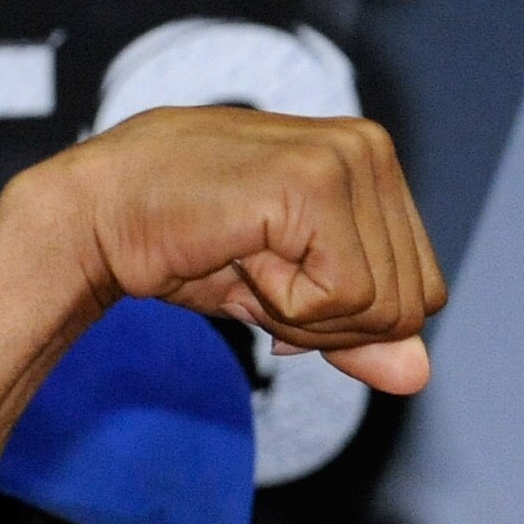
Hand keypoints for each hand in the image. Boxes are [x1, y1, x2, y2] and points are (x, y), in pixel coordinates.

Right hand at [17, 104, 446, 393]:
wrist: (100, 217)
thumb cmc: (188, 247)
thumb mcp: (293, 302)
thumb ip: (360, 335)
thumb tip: (419, 375)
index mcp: (376, 165)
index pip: (423, 295)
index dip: (354, 322)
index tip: (285, 281)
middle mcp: (373, 148)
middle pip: (410, 307)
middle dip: (332, 324)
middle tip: (259, 271)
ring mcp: (348, 157)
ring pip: (381, 308)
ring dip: (305, 314)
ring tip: (248, 256)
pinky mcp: (316, 182)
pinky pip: (342, 299)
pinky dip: (286, 304)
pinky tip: (242, 252)